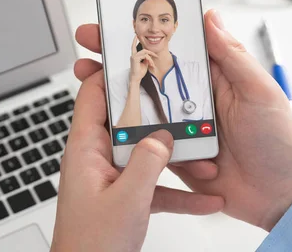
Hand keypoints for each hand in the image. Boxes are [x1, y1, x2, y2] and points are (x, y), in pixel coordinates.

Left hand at [50, 28, 223, 251]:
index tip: (136, 58)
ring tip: (204, 156)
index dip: (111, 74)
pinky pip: (154, 185)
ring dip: (175, 158)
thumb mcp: (127, 200)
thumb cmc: (90, 244)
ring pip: (146, 154)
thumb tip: (163, 136)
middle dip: (159, 117)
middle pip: (127, 122)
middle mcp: (97, 158)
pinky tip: (205, 199)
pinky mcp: (124, 196)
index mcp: (86, 149)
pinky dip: (178, 191)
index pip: (93, 96)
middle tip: (181, 100)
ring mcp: (112, 177)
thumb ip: (147, 163)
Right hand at [72, 11, 291, 233]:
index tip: (115, 22)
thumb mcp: (259, 92)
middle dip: (115, 57)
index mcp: (212, 76)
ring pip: (140, 103)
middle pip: (147, 71)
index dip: (144, 33)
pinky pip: (145, 139)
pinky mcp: (173, 150)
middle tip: (89, 45)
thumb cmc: (278, 142)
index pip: (172, 46)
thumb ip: (233, 56)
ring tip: (87, 80)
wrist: (278, 196)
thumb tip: (210, 18)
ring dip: (112, 92)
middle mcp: (192, 97)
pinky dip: (127, 130)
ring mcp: (180, 124)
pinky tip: (108, 122)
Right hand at [129, 35, 157, 83]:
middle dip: (151, 53)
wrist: (136, 78)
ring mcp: (133, 57)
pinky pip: (145, 56)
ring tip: (152, 64)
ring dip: (150, 59)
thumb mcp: (145, 64)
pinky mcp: (135, 59)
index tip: (136, 36)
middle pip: (144, 50)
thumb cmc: (139, 72)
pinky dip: (149, 60)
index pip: (133, 46)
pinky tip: (150, 64)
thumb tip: (149, 56)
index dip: (134, 41)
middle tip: (156, 56)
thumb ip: (146, 59)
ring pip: (145, 53)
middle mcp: (133, 55)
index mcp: (134, 56)